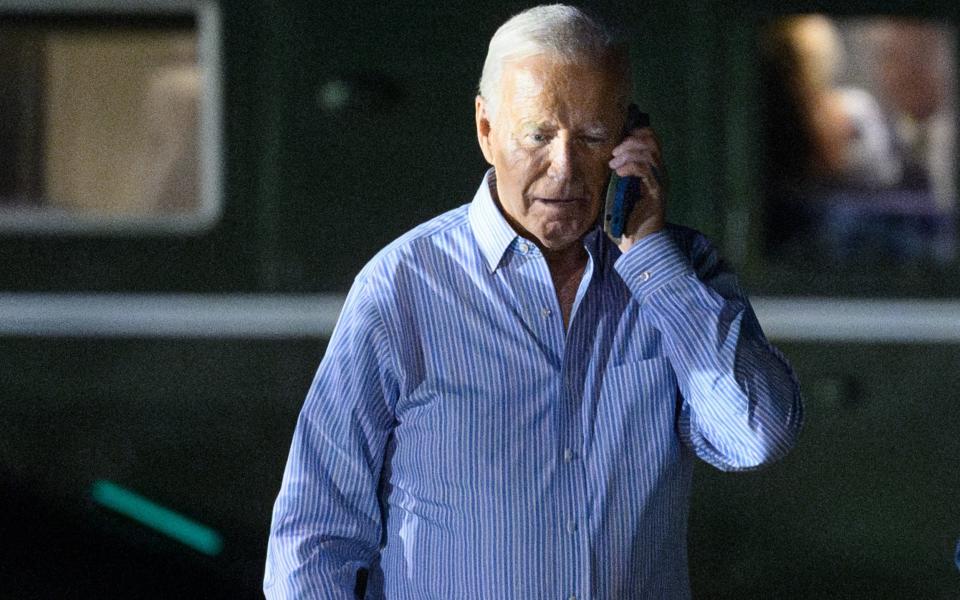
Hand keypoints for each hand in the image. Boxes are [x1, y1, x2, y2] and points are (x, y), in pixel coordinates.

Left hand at [608, 126, 666, 251]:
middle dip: (630, 141)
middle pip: (652, 141)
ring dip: (628, 153)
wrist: (639, 243)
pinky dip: (631, 166)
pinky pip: (646, 170)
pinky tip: (619, 173)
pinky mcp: (657, 192)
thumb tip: (602, 160)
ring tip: (613, 165)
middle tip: (614, 154)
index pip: (651, 139)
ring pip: (650, 153)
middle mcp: (660, 172)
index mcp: (652, 169)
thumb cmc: (626, 219)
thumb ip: (616, 174)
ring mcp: (660, 182)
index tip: (618, 140)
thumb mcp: (617, 190)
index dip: (636, 133)